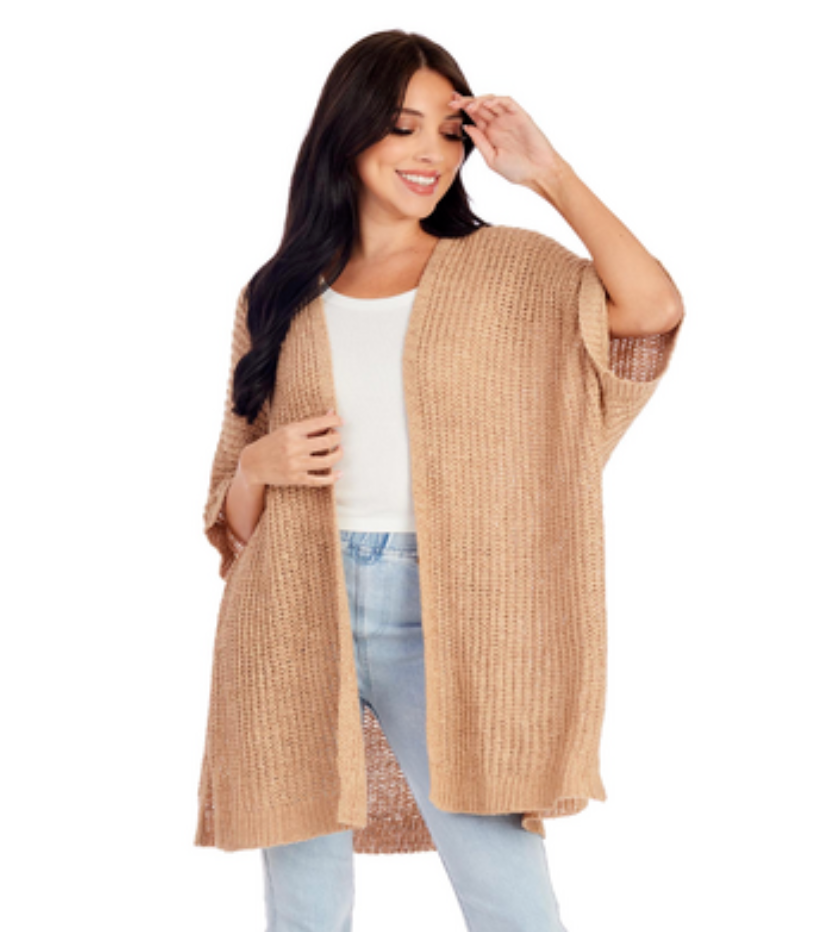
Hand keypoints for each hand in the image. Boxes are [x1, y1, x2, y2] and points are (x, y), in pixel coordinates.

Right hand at [241, 410, 344, 487]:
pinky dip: (333, 477)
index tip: (341, 421)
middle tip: (338, 437)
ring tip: (339, 451)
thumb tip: (331, 413)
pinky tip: (339, 473)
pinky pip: (320, 480)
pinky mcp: (296, 479)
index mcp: (291, 431)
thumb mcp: (287, 430)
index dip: (335, 421)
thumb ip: (309, 425)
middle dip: (337, 438)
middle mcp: (294, 447)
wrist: (252, 464)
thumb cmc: (271, 444)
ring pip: (327, 461)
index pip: (319, 423)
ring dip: (338, 455)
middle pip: (327, 442)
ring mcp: (295, 464)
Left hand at [451, 91, 565, 192]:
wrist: (538, 173)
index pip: (474, 116)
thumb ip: (480, 142)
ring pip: (492, 101)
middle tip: (453, 101)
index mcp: (490, 133)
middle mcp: (498, 123)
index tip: (449, 106)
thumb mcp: (492, 158)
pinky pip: (508, 102)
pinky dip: (497, 100)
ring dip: (479, 100)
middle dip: (466, 101)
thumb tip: (466, 126)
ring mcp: (509, 118)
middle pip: (480, 106)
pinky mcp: (520, 116)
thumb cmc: (517, 170)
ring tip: (469, 105)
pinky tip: (488, 104)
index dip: (462, 109)